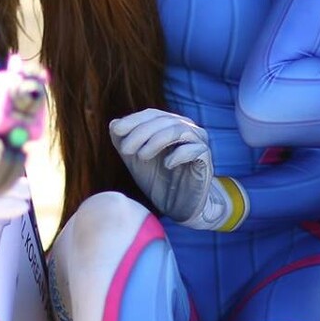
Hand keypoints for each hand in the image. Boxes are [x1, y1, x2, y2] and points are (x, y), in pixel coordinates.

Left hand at [109, 108, 232, 228]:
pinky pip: (195, 149)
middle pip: (163, 120)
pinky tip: (167, 164)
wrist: (180, 206)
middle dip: (141, 133)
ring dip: (156, 141)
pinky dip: (178, 154)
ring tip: (142, 156)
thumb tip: (114, 123)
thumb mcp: (136, 161)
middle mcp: (187, 129)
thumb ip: (124, 143)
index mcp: (170, 125)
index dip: (134, 120)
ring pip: (178, 130)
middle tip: (126, 150)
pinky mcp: (206, 159)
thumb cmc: (159, 181)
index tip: (116, 131)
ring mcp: (198, 142)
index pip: (152, 114)